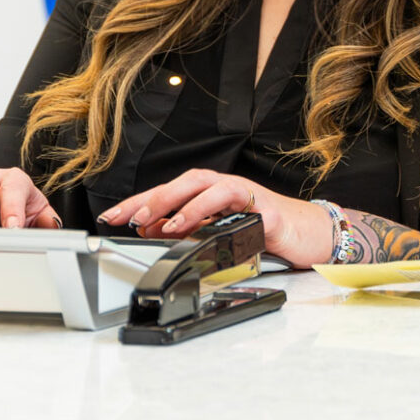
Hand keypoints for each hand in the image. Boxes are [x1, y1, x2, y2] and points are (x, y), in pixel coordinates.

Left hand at [97, 169, 329, 267]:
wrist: (309, 236)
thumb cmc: (263, 232)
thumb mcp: (217, 235)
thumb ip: (189, 231)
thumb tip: (152, 230)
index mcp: (210, 193)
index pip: (168, 194)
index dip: (137, 204)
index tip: (110, 217)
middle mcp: (223, 187)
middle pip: (179, 183)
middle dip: (147, 199)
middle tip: (122, 217)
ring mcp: (243, 193)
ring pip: (202, 185)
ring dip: (172, 201)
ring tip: (149, 220)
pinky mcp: (262, 206)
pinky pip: (229, 202)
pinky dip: (204, 210)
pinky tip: (187, 224)